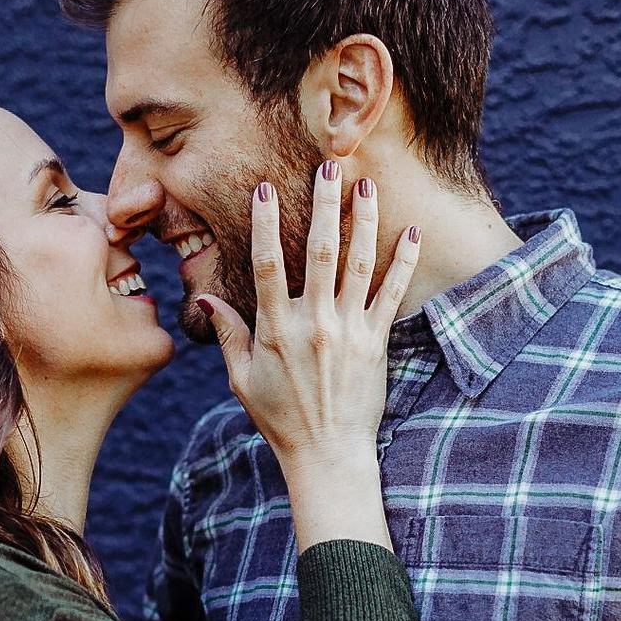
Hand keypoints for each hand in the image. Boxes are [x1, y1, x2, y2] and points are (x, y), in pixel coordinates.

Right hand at [200, 162, 419, 472]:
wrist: (326, 454)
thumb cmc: (280, 418)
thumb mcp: (242, 379)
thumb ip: (228, 334)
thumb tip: (208, 299)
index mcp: (276, 329)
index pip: (267, 266)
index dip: (266, 225)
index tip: (267, 189)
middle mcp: (314, 324)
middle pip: (320, 253)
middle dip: (324, 205)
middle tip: (330, 166)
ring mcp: (348, 332)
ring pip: (358, 265)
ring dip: (363, 221)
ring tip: (366, 186)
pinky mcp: (376, 343)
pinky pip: (391, 295)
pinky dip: (403, 264)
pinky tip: (411, 234)